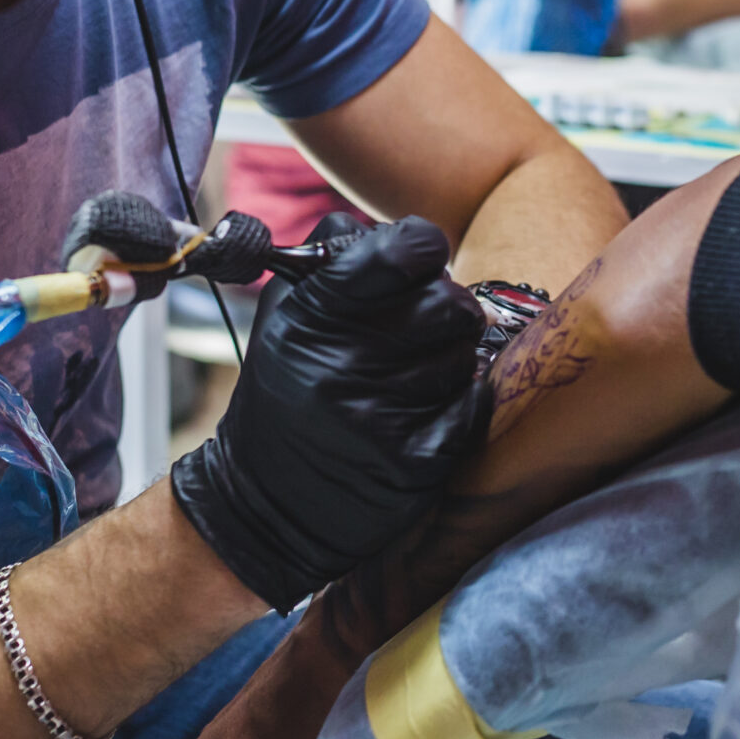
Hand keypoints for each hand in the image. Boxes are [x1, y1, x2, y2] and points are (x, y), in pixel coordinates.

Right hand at [173, 216, 486, 609]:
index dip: (422, 246)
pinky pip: (473, 403)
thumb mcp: (285, 317)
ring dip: (448, 359)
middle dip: (445, 309)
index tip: (421, 257)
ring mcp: (379, 416)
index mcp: (309, 318)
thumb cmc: (286, 395)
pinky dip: (458, 405)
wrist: (266, 506)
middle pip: (450, 302)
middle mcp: (342, 365)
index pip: (402, 250)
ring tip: (408, 377)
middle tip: (420, 328)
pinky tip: (422, 414)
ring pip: (464, 354)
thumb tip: (402, 232)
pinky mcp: (414, 462)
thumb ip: (334, 258)